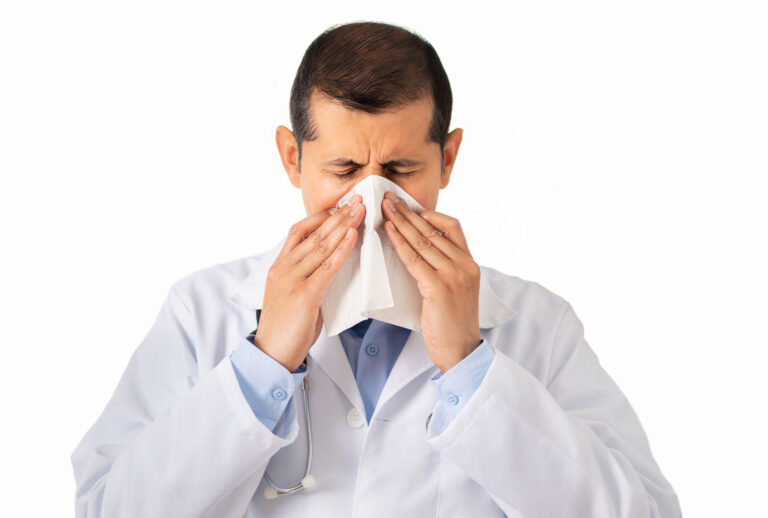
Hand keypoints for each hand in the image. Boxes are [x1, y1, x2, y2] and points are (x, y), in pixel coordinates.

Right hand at [253, 194, 365, 371]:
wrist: (271, 353)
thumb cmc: (286, 327)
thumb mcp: (293, 294)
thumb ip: (308, 276)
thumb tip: (331, 264)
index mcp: (278, 266)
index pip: (298, 231)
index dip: (321, 216)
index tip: (340, 205)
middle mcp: (282, 268)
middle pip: (313, 233)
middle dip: (338, 214)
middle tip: (358, 199)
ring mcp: (291, 280)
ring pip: (321, 246)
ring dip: (343, 225)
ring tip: (360, 211)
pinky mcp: (304, 295)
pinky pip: (326, 267)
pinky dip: (341, 249)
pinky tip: (352, 236)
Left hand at [381, 191, 481, 372]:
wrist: (460, 351)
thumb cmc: (451, 324)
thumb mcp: (453, 290)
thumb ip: (441, 269)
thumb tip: (415, 251)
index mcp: (470, 263)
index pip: (453, 226)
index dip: (430, 214)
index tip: (409, 207)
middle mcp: (465, 265)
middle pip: (433, 230)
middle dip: (408, 212)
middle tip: (388, 198)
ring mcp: (454, 275)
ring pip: (422, 241)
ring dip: (400, 222)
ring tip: (384, 208)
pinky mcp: (439, 288)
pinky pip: (414, 259)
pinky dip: (399, 243)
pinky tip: (388, 232)